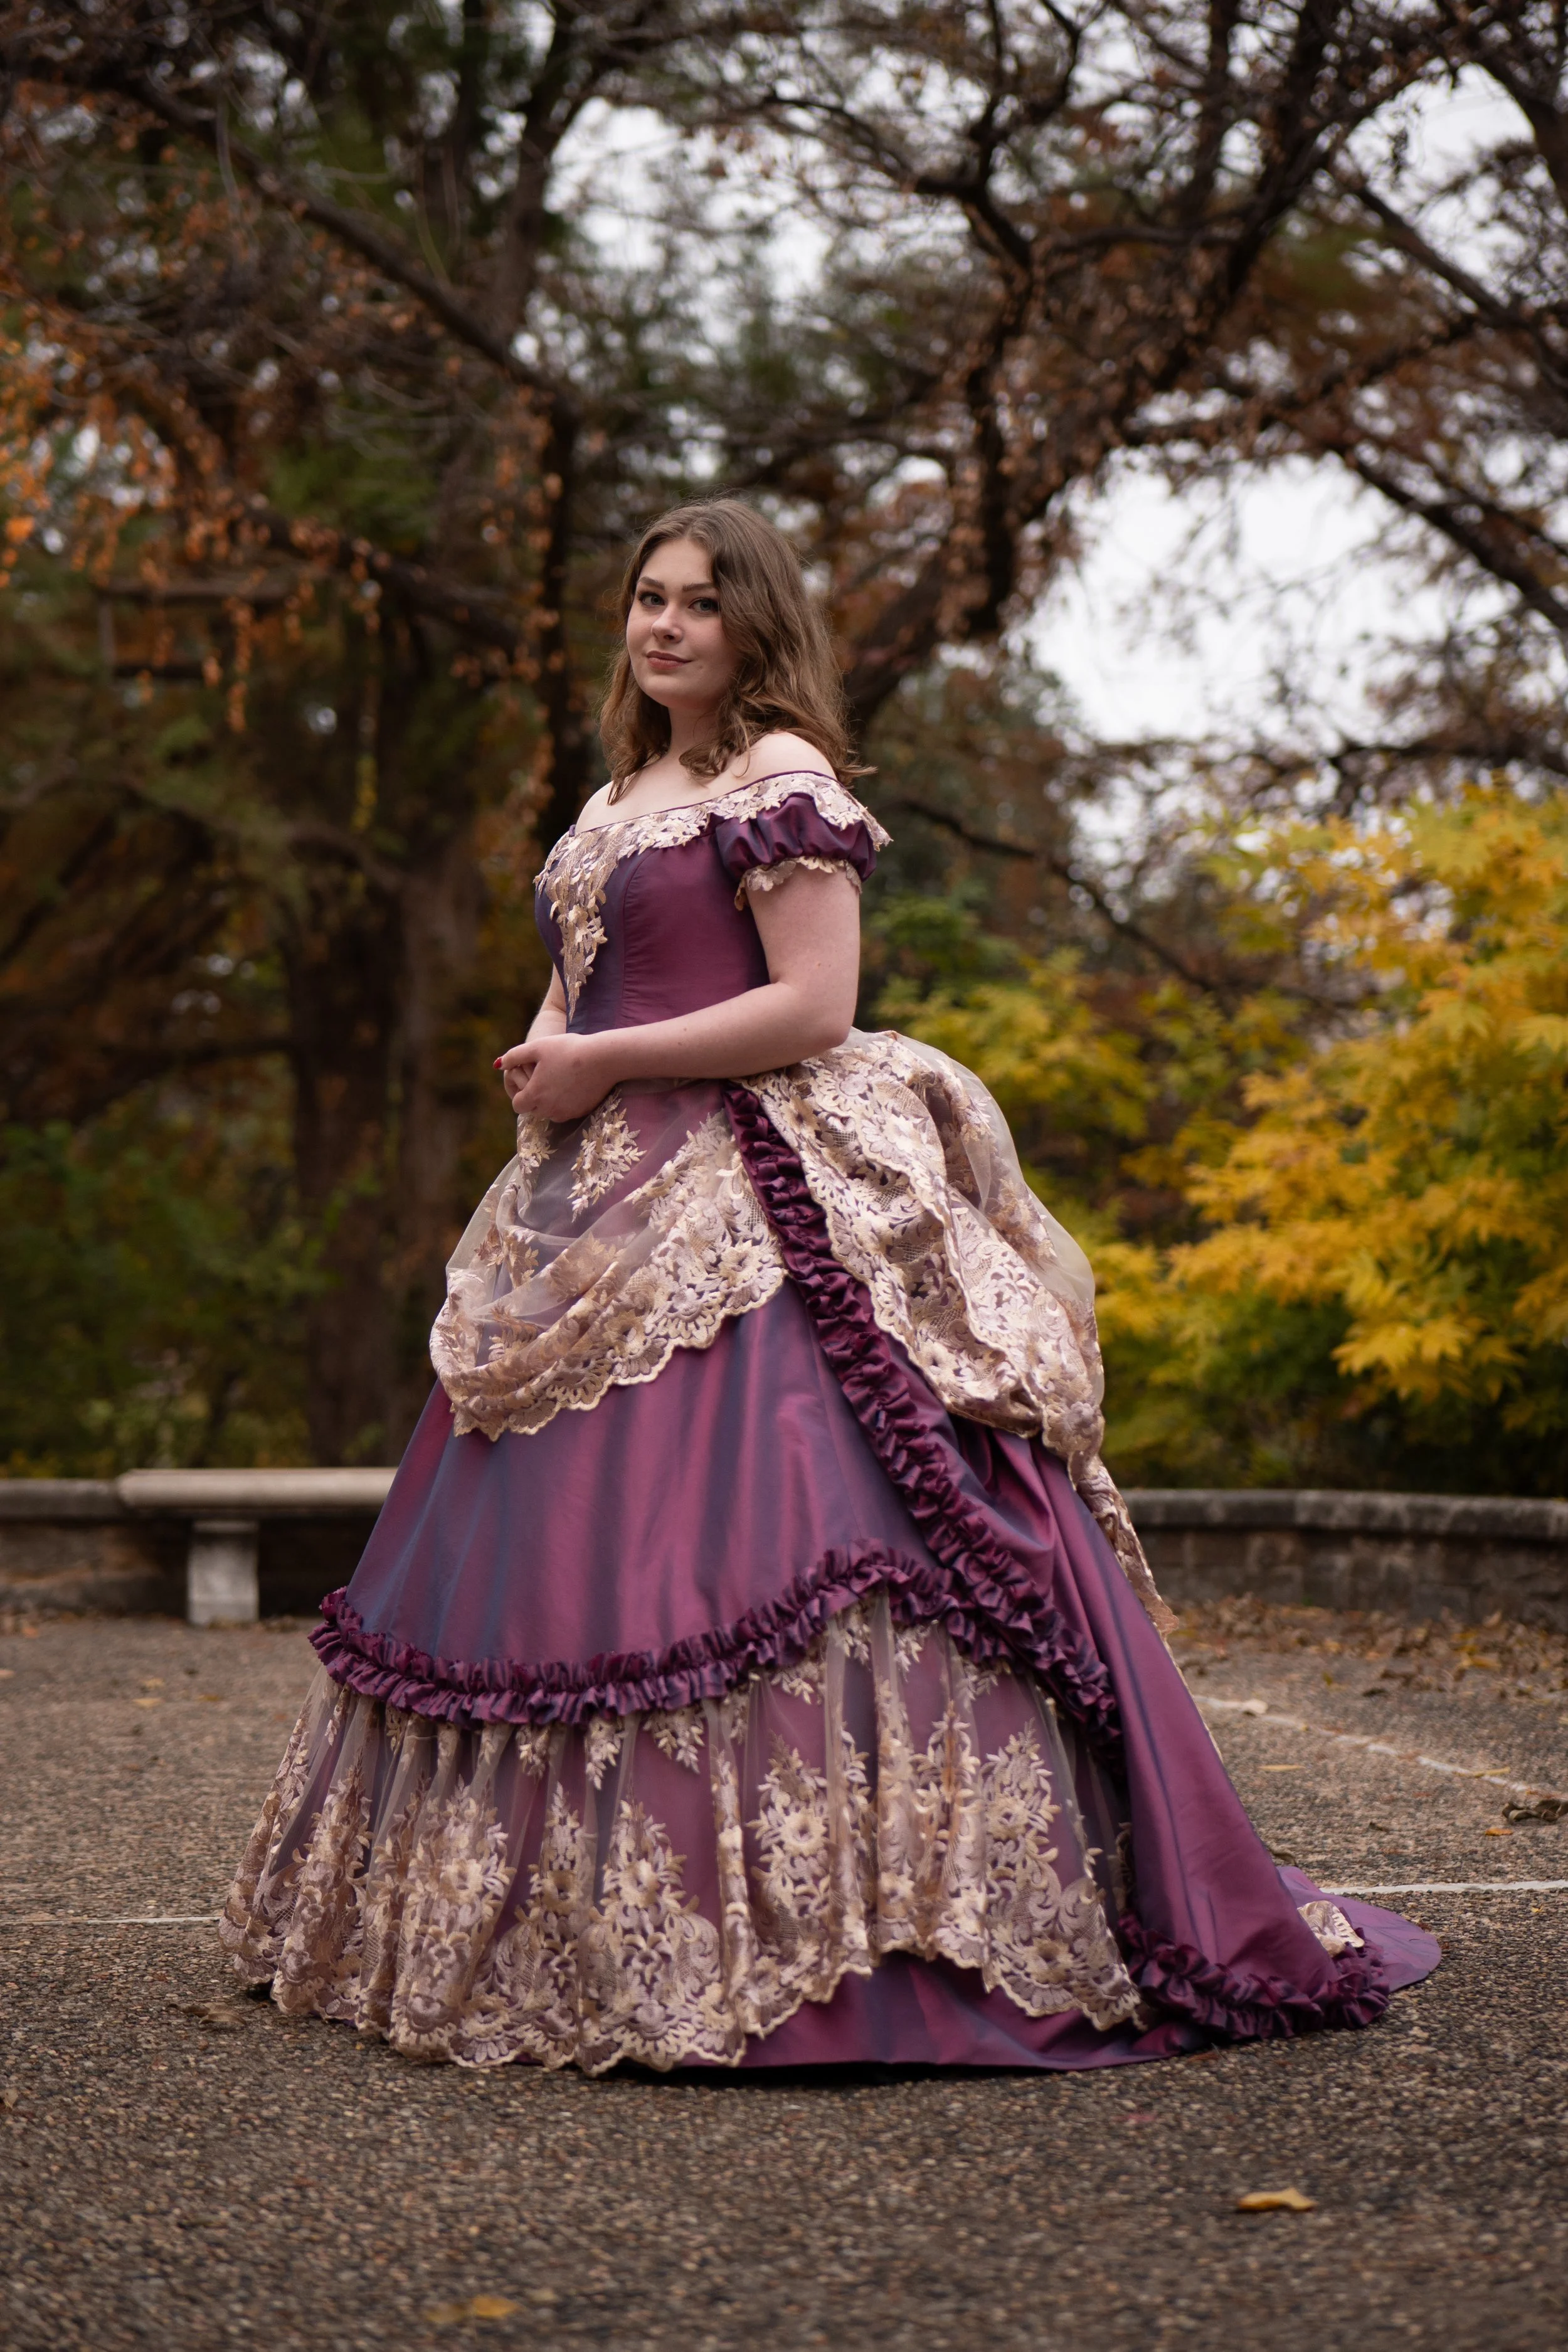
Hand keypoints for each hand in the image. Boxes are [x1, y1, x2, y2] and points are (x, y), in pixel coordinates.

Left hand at [495, 1032, 613, 1121]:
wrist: (604, 1058)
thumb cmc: (568, 1049)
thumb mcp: (537, 1047)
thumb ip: (515, 1056)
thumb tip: (499, 1064)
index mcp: (535, 1094)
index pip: (517, 1105)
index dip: (520, 1092)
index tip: (529, 1081)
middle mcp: (548, 1109)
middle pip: (533, 1110)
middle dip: (535, 1097)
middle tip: (545, 1077)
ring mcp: (566, 1113)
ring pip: (550, 1112)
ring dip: (550, 1101)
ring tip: (559, 1079)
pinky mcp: (581, 1112)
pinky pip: (567, 1111)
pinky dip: (566, 1101)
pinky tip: (574, 1083)